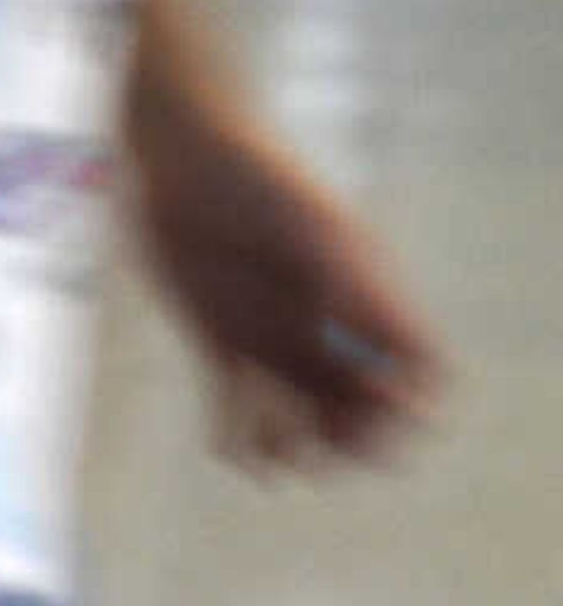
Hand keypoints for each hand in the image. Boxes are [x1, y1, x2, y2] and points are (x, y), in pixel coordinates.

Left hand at [135, 110, 444, 473]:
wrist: (187, 152)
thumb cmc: (262, 178)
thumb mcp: (318, 227)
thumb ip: (352, 288)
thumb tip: (382, 361)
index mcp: (365, 301)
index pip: (416, 370)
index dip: (410, 400)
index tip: (382, 397)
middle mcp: (325, 328)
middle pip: (360, 410)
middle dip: (356, 438)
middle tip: (332, 441)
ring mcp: (273, 339)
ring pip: (301, 419)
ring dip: (296, 448)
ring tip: (279, 453)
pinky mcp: (218, 341)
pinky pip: (233, 405)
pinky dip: (236, 436)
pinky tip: (232, 453)